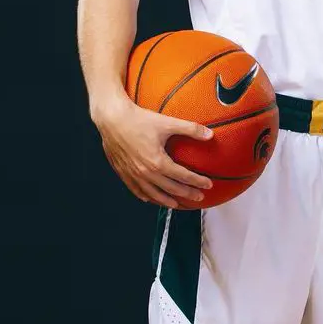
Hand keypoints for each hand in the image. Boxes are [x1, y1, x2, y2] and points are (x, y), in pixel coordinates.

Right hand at [95, 98, 213, 207]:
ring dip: (167, 201)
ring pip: (153, 194)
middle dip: (187, 194)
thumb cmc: (138, 120)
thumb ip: (191, 129)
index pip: (183, 176)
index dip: (197, 181)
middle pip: (171, 188)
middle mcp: (146, 172)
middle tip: (199, 197)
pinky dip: (146, 196)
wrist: (112, 119)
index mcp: (158, 162)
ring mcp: (134, 175)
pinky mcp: (123, 173)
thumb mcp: (167, 123)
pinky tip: (150, 199)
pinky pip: (136, 190)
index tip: (208, 184)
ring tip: (177, 204)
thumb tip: (210, 134)